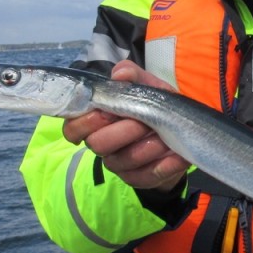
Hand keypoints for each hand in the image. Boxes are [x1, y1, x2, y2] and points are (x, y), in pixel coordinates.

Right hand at [62, 61, 189, 190]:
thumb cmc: (155, 106)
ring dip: (147, 147)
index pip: (72, 128)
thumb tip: (120, 74)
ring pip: (124, 160)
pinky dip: (165, 165)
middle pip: (97, 144)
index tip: (108, 111)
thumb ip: (133, 76)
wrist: (181, 134)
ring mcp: (119, 165)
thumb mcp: (148, 86)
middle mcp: (102, 145)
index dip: (86, 121)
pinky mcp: (138, 179)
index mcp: (95, 122)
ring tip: (165, 136)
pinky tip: (177, 156)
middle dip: (122, 131)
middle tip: (144, 122)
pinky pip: (147, 175)